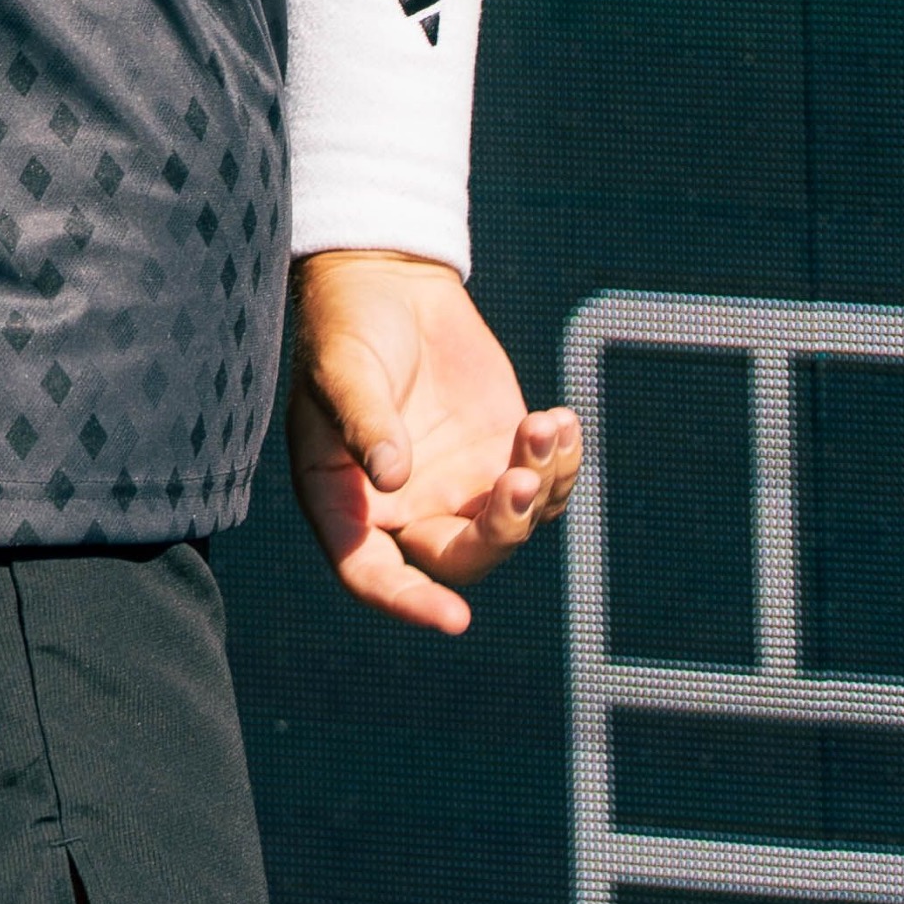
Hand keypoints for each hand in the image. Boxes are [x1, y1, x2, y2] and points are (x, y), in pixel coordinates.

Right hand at [284, 251, 582, 635]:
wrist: (389, 286)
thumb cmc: (345, 329)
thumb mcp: (342, 369)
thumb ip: (364, 422)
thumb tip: (392, 477)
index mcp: (347, 503)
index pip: (371, 573)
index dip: (408, 602)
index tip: (453, 617)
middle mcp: (406, 509)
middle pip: (460, 559)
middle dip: (500, 532)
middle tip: (519, 479)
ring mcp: (459, 487)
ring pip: (516, 525)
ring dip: (541, 485)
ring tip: (545, 425)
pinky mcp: (501, 455)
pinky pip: (546, 485)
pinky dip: (562, 462)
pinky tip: (559, 420)